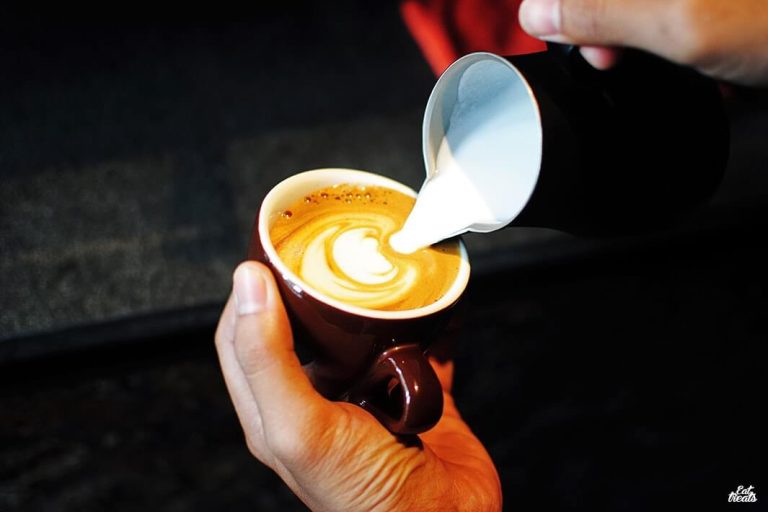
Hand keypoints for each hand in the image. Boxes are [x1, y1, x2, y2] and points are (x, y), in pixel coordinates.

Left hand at [215, 262, 501, 511]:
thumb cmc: (366, 497)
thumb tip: (246, 283)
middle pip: (303, 324)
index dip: (251, 290)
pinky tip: (439, 302)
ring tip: (384, 264)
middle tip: (330, 245)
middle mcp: (318, 396)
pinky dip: (429, 321)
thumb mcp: (302, 428)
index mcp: (275, 407)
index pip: (243, 333)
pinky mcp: (414, 394)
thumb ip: (267, 358)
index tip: (273, 250)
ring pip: (361, 330)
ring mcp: (368, 394)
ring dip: (372, 299)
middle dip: (312, 284)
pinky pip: (420, 344)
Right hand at [518, 0, 767, 85]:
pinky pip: (671, 23)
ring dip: (640, 42)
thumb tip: (537, 11)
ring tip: (664, 64)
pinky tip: (699, 65)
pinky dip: (674, 46)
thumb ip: (599, 12)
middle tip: (612, 57)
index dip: (564, 6)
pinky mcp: (716, 15)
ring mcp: (696, 1)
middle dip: (604, 26)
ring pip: (639, 10)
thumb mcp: (677, 23)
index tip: (570, 36)